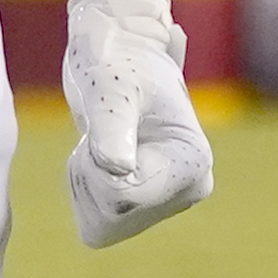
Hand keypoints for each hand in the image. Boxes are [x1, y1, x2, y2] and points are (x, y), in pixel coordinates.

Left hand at [63, 0, 212, 247]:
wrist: (116, 51)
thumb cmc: (115, 60)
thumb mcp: (109, 86)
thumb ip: (112, 125)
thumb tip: (117, 169)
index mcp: (193, 164)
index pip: (124, 196)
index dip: (96, 163)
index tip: (108, 122)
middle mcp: (187, 191)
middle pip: (113, 215)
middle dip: (90, 173)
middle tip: (101, 130)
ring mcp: (165, 203)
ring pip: (101, 225)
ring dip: (85, 182)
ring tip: (102, 140)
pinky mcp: (142, 209)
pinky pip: (95, 227)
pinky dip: (84, 193)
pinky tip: (98, 158)